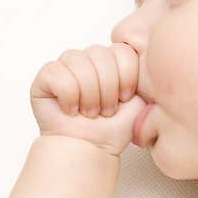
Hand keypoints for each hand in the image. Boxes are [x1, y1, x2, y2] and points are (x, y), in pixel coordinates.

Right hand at [30, 43, 146, 155]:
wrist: (93, 148)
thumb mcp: (141, 99)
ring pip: (78, 61)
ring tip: (89, 112)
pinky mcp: (45, 77)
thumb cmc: (115, 127)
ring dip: (89, 94)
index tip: (125, 98)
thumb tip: (152, 56)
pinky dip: (68, 96)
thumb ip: (146, 75)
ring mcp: (66, 65)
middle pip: (101, 54)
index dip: (126, 77)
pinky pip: (57, 73)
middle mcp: (89, 58)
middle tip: (105, 110)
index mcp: (112, 59)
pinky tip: (71, 109)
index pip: (122, 49)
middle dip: (107, 89)